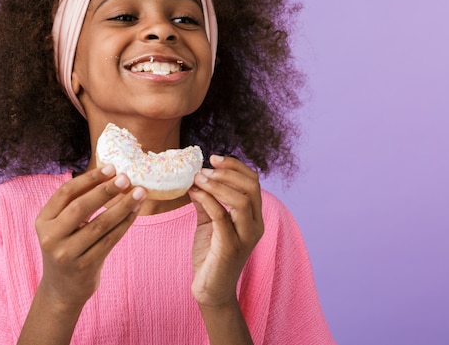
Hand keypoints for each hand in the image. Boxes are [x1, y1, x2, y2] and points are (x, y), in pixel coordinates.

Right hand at [34, 165, 145, 310]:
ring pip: (100, 224)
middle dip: (105, 190)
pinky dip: (125, 223)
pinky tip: (135, 211)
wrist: (62, 289)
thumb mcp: (61, 226)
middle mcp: (51, 237)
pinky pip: (110, 240)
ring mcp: (67, 253)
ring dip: (122, 206)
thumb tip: (108, 174)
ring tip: (139, 193)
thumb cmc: (67, 247)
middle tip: (126, 178)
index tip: (110, 167)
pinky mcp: (85, 266)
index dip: (88, 179)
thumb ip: (76, 203)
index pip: (65, 193)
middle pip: (81, 207)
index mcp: (43, 221)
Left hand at [188, 155, 263, 307]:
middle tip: (204, 168)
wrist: (210, 290)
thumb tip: (196, 178)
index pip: (253, 182)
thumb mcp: (210, 223)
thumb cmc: (211, 256)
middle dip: (227, 172)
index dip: (235, 166)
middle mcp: (255, 225)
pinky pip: (222, 216)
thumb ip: (207, 202)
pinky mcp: (231, 247)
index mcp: (254, 217)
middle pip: (251, 187)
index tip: (214, 158)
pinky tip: (193, 193)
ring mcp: (245, 237)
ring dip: (217, 185)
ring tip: (198, 178)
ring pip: (241, 200)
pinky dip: (207, 200)